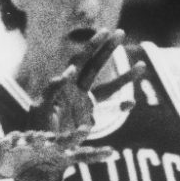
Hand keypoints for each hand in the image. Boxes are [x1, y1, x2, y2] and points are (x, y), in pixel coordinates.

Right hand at [0, 130, 114, 180]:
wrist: (9, 163)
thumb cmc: (36, 175)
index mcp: (63, 156)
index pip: (83, 155)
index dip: (96, 154)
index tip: (112, 152)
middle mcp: (50, 146)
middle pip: (64, 140)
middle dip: (73, 136)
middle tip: (85, 130)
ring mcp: (32, 143)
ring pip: (38, 138)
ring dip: (41, 139)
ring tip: (46, 140)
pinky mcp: (13, 142)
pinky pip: (15, 141)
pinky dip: (16, 142)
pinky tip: (16, 144)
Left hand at [29, 29, 146, 131]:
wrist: (38, 149)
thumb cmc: (37, 127)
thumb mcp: (41, 107)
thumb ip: (53, 90)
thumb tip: (68, 72)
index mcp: (65, 84)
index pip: (79, 60)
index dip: (91, 45)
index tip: (104, 31)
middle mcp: (76, 90)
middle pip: (95, 66)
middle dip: (107, 49)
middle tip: (121, 32)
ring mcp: (85, 104)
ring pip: (108, 88)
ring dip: (124, 78)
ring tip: (142, 66)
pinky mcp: (90, 119)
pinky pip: (108, 111)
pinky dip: (119, 107)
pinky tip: (131, 104)